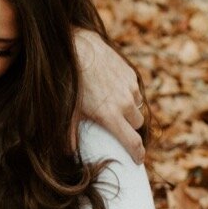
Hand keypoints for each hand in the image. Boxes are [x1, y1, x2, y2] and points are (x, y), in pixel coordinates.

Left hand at [74, 30, 144, 162]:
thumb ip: (69, 134)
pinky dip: (128, 93)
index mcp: (110, 115)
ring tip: (114, 105)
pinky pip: (135, 90)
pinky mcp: (130, 74)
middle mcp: (124, 103)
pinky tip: (113, 89)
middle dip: (130, 127)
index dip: (138, 153)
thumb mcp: (68, 110)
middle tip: (118, 126)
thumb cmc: (70, 82)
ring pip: (137, 106)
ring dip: (130, 109)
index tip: (139, 160)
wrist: (78, 48)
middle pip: (137, 124)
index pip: (132, 141)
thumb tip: (69, 153)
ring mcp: (129, 87)